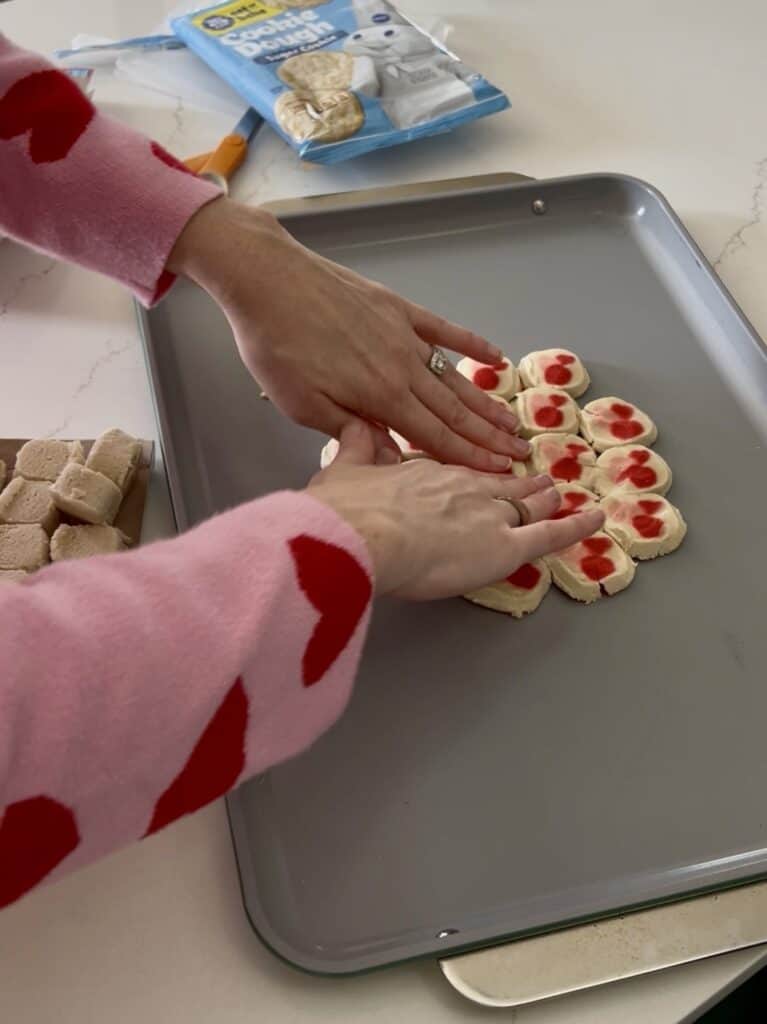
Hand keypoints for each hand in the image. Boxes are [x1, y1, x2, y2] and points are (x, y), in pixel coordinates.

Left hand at [169, 197, 529, 471]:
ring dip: (485, 402)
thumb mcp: (303, 406)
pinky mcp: (398, 308)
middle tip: (519, 452)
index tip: (499, 471)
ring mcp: (405, 335)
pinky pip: (444, 330)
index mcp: (381, 397)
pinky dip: (471, 344)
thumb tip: (393, 456)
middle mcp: (403, 368)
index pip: (434, 437)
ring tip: (511, 421)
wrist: (269, 280)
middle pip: (454, 410)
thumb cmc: (276, 348)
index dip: (469, 457)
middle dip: (488, 436)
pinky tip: (494, 356)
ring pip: (454, 376)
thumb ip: (351, 432)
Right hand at [307, 421, 604, 598]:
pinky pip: (550, 534)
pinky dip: (577, 526)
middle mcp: (464, 485)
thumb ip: (354, 447)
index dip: (474, 472)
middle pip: (498, 481)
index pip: (459, 469)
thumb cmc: (345, 510)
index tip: (482, 470)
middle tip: (533, 478)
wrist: (359, 533)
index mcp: (426, 470)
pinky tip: (596, 520)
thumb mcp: (341, 469)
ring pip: (527, 502)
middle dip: (517, 480)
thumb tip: (355, 425)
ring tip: (557, 494)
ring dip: (542, 497)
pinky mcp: (506, 545)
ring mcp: (490, 513)